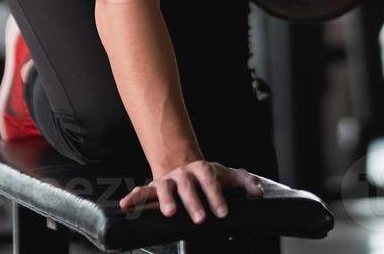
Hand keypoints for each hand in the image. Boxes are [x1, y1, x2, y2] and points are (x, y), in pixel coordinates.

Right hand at [118, 160, 264, 222]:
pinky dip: (133, 197)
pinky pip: (141, 192)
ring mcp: (167, 181)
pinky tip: (124, 205)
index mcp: (202, 170)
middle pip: (188, 187)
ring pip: (164, 188)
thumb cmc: (207, 175)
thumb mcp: (228, 175)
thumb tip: (259, 193)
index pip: (211, 183)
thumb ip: (244, 181)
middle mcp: (183, 175)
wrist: (182, 164)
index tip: (222, 212)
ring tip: (168, 212)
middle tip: (200, 218)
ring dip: (165, 199)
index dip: (217, 197)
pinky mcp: (153, 188)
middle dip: (194, 202)